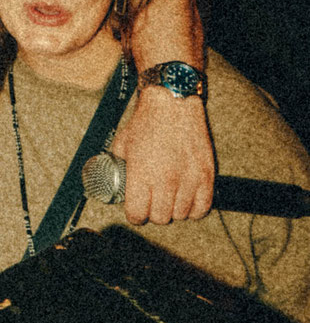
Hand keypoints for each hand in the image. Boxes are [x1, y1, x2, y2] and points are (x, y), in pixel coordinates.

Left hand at [117, 86, 214, 223]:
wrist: (172, 103)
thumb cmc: (146, 122)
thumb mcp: (122, 145)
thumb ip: (119, 168)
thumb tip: (115, 183)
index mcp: (142, 175)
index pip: (137, 214)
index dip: (134, 215)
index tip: (135, 210)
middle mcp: (166, 180)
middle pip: (160, 218)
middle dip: (153, 213)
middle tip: (152, 203)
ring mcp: (189, 179)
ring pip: (181, 215)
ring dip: (173, 210)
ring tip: (168, 199)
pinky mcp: (206, 175)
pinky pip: (202, 208)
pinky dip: (194, 209)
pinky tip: (186, 201)